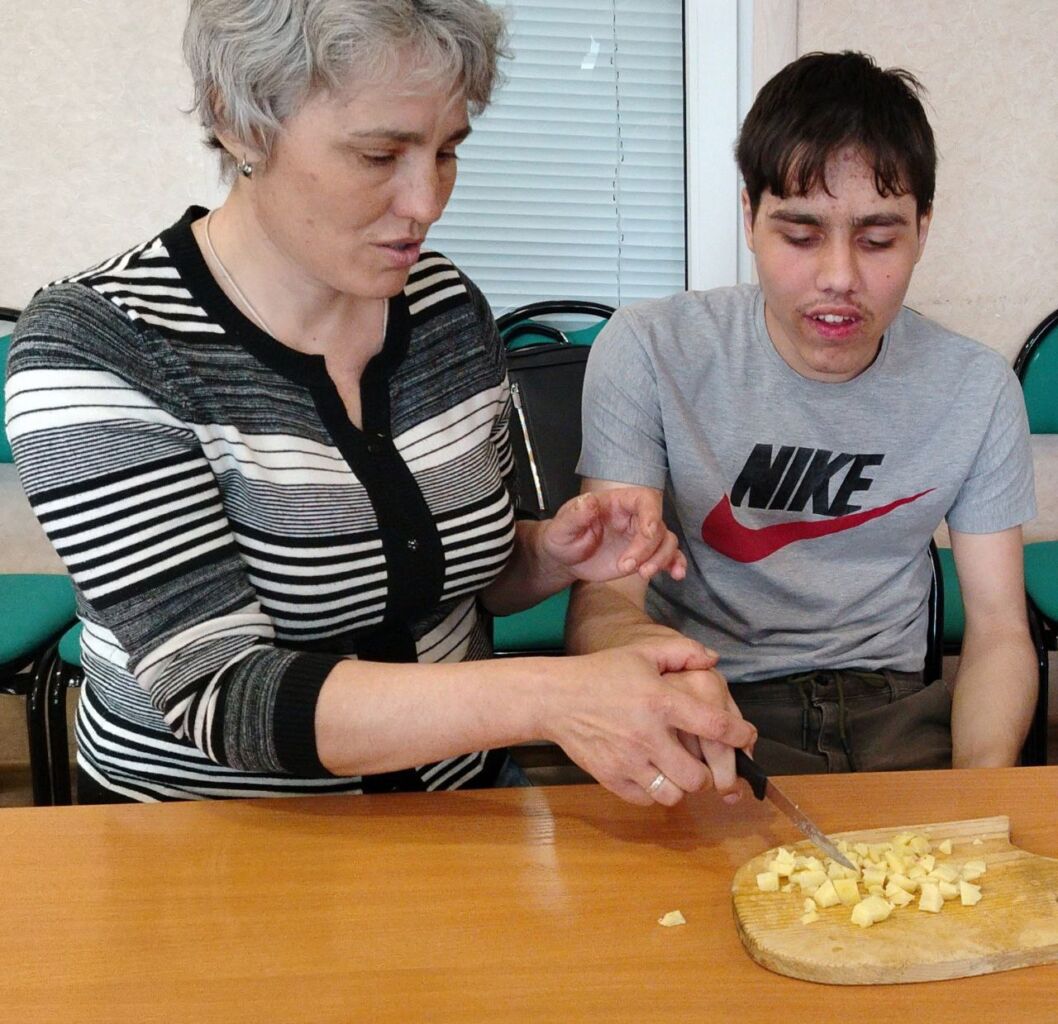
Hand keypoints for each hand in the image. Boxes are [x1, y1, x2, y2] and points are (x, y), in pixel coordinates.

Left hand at [540, 488, 685, 584]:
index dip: (651, 515)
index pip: (644, 500)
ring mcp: (640, 537)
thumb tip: (588, 502)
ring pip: (667, 542)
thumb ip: (575, 514)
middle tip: (626, 567)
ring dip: (662, 559)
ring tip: (643, 575)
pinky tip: (676, 575)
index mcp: (617, 503)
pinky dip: (675, 564)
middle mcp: (633, 518)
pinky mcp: (644, 556)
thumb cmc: (563, 536)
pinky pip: (668, 556)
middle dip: (648, 549)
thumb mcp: (562, 526)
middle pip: (658, 526)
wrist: (565, 558)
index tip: (646, 534)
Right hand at [542, 642, 755, 806]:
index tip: (745, 737)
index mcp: (661, 702)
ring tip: (675, 771)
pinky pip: (646, 801)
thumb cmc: (601, 673)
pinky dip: (653, 793)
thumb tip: (713, 661)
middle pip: (698, 777)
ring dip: (680, 786)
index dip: (739, 735)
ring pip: (673, 795)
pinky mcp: (611, 778)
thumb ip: (682, 651)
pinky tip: (650, 774)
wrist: (556, 697)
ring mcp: (628, 761)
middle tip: (701, 762)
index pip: (714, 725)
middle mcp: (648, 736)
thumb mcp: (642, 652)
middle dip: (708, 773)